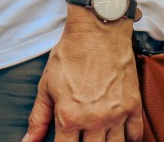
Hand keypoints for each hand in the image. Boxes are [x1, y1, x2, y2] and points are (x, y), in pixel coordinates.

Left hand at [21, 18, 142, 141]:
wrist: (98, 33)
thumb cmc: (70, 56)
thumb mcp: (46, 86)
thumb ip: (38, 118)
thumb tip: (27, 141)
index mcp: (69, 117)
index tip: (62, 141)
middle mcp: (95, 121)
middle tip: (80, 137)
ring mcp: (117, 116)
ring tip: (96, 137)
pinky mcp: (134, 108)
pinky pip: (136, 136)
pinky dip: (128, 140)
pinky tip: (117, 135)